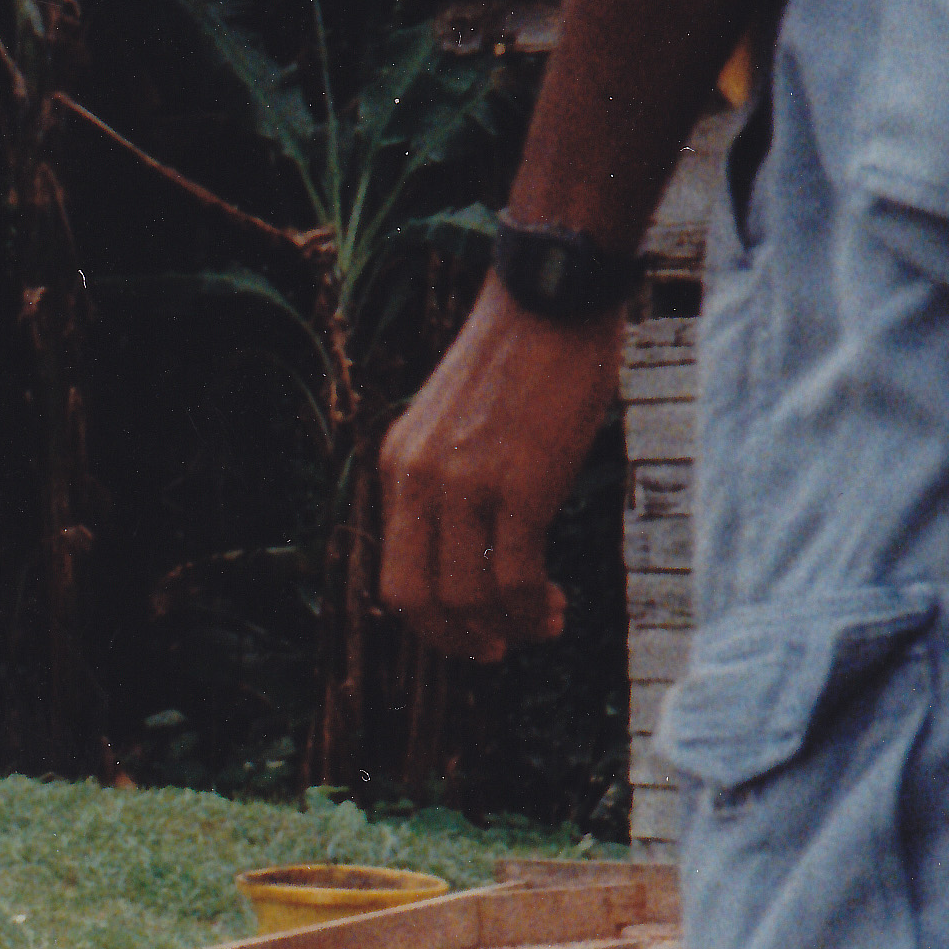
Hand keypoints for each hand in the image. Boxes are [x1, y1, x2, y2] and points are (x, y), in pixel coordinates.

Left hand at [380, 279, 624, 661]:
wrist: (550, 299)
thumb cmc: (518, 358)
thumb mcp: (454, 422)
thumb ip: (447, 478)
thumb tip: (472, 545)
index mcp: (397, 467)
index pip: (394, 573)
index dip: (429, 620)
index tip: (468, 630)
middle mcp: (419, 479)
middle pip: (417, 599)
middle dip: (456, 639)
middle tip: (495, 649)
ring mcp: (466, 484)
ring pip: (470, 596)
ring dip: (508, 628)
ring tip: (542, 624)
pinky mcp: (520, 484)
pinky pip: (517, 575)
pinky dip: (534, 606)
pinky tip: (554, 606)